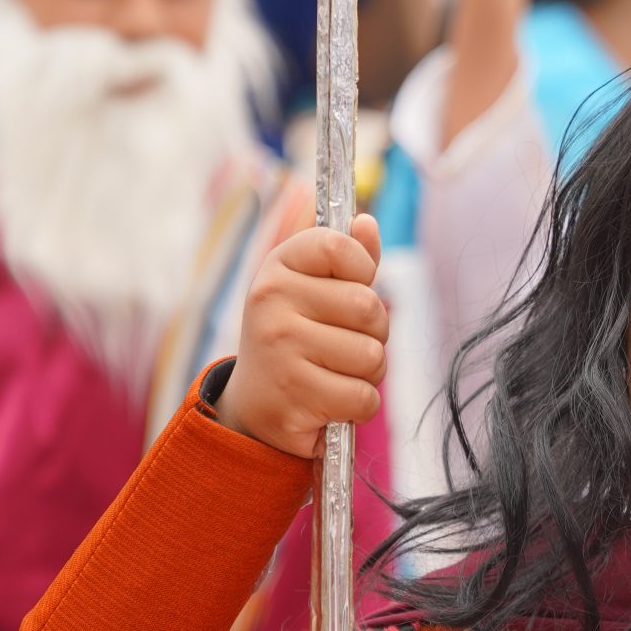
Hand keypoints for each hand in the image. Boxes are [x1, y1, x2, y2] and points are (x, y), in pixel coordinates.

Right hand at [217, 216, 386, 459]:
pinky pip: (364, 397)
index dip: (363, 272)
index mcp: (278, 267)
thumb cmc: (297, 342)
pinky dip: (359, 406)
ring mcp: (280, 346)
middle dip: (374, 333)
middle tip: (344, 346)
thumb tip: (367, 223)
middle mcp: (272, 300)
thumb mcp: (314, 293)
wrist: (256, 407)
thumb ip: (347, 259)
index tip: (350, 289)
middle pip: (368, 306)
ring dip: (368, 374)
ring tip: (336, 374)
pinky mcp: (295, 394)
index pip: (339, 246)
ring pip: (371, 355)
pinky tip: (332, 403)